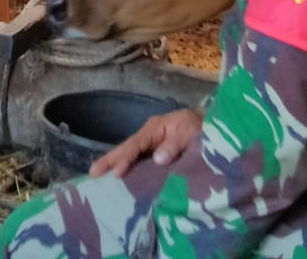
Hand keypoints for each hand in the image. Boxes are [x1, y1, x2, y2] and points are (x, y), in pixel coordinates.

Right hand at [88, 108, 203, 178]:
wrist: (213, 128)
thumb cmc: (201, 127)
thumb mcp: (191, 131)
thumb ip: (175, 144)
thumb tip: (158, 159)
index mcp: (155, 128)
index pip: (136, 144)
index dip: (126, 158)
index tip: (117, 173)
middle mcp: (149, 136)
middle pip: (126, 148)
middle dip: (110, 160)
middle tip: (93, 174)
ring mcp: (151, 146)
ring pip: (129, 155)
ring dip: (114, 165)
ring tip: (98, 178)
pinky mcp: (156, 155)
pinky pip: (138, 162)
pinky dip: (127, 169)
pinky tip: (119, 180)